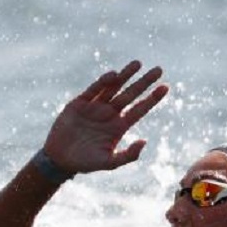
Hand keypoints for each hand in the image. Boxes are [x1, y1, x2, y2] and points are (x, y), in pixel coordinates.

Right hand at [44, 60, 168, 172]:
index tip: (165, 87)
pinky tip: (114, 75)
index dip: (152, 98)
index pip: (140, 109)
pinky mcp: (79, 103)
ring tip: (138, 63)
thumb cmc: (86, 163)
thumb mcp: (109, 162)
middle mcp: (110, 113)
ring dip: (126, 75)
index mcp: (120, 126)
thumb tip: (144, 142)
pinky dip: (103, 82)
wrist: (60, 159)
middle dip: (144, 81)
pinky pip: (93, 90)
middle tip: (159, 69)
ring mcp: (95, 107)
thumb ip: (128, 155)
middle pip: (131, 94)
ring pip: (114, 87)